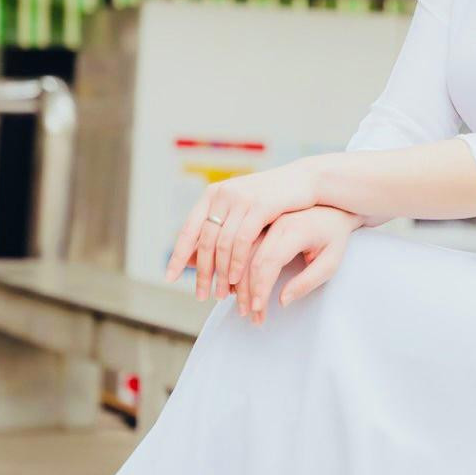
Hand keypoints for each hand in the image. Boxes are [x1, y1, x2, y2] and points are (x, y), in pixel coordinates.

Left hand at [164, 159, 321, 300]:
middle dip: (201, 272)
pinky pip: (241, 240)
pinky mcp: (259, 205)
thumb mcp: (240, 212)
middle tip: (201, 295)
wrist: (305, 180)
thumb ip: (218, 229)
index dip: (177, 255)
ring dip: (219, 272)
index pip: (188, 229)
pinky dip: (236, 262)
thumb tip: (190, 257)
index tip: (170, 277)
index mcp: (212, 195)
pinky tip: (235, 278)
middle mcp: (222, 194)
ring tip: (220, 293)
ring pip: (221, 243)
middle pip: (204, 241)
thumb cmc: (273, 201)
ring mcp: (240, 198)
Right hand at [234, 207, 363, 322]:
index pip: (269, 261)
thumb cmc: (333, 237)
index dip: (260, 287)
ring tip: (244, 307)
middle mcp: (275, 223)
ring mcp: (264, 223)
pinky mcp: (258, 226)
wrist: (332, 208)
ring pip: (242, 255)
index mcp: (295, 230)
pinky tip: (238, 288)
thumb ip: (307, 282)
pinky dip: (237, 270)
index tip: (258, 308)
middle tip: (250, 315)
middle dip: (247, 291)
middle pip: (251, 259)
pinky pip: (242, 249)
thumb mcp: (330, 262)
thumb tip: (282, 301)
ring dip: (239, 283)